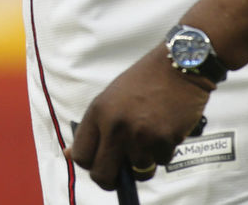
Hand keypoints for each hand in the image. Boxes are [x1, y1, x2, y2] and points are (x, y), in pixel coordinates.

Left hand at [66, 46, 211, 190]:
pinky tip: (165, 129)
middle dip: (112, 181)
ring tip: (150, 138)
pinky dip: (164, 152)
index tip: (100, 163)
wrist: (177, 66)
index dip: (91, 165)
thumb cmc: (144, 81)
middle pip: (103, 175)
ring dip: (145, 162)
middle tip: (122, 175)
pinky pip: (161, 161)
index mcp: (98, 112)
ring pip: (138, 171)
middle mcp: (115, 125)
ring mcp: (139, 134)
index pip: (81, 156)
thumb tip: (69, 154)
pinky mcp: (164, 139)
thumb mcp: (110, 98)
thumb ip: (93, 128)